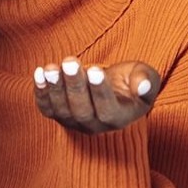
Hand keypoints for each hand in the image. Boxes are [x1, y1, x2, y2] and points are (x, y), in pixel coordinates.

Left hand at [33, 57, 161, 133]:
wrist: (110, 86)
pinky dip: (40, 92)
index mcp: (119, 119)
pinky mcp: (57, 114)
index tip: (96, 70)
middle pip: (82, 111)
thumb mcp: (145, 76)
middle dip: (75, 86)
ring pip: (62, 110)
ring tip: (52, 67)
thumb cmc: (130, 80)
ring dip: (55, 88)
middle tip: (70, 61)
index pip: (108, 110)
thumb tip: (143, 86)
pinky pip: (46, 108)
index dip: (100, 92)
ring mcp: (73, 122)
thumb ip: (147, 80)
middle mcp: (95, 126)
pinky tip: (40, 73)